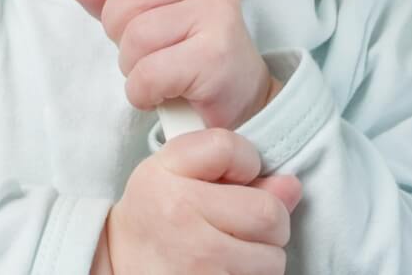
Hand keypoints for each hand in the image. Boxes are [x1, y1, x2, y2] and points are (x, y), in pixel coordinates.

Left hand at [68, 0, 276, 130]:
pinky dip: (143, 91)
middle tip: (144, 47)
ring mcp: (218, 15)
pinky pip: (149, 73)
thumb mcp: (142, 16)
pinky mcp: (215, 57)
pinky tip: (162, 91)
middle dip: (120, 29)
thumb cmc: (185, 52)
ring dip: (133, 65)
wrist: (237, 100)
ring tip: (157, 70)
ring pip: (137, 36)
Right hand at [91, 128, 300, 274]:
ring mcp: (196, 264)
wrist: (120, 263)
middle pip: (269, 213)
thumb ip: (232, 163)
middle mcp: (180, 218)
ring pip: (272, 258)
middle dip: (268, 220)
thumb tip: (291, 186)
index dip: (246, 162)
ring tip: (231, 250)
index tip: (233, 178)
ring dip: (262, 256)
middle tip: (241, 224)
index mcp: (167, 177)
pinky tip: (227, 269)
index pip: (231, 149)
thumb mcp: (175, 170)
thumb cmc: (156, 213)